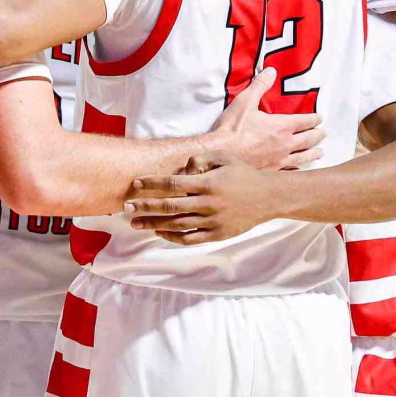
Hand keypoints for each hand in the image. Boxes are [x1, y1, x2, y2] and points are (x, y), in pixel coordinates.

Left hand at [124, 153, 276, 244]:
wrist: (269, 198)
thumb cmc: (242, 174)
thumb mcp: (223, 158)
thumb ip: (199, 159)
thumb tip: (180, 169)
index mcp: (208, 183)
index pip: (173, 183)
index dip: (152, 183)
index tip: (135, 184)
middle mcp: (208, 204)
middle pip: (169, 206)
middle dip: (145, 206)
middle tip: (126, 207)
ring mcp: (213, 222)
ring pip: (176, 225)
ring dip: (153, 224)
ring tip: (135, 222)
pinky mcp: (217, 235)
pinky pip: (190, 239)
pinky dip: (172, 237)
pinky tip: (158, 231)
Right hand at [213, 68, 324, 169]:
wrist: (220, 154)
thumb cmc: (232, 128)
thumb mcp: (245, 101)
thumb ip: (259, 85)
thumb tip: (271, 71)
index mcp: (281, 126)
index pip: (305, 121)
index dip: (314, 119)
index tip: (319, 118)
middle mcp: (285, 144)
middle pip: (308, 139)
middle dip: (317, 135)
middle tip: (323, 133)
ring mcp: (279, 159)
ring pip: (303, 157)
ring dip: (313, 153)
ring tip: (320, 152)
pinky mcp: (271, 171)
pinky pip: (290, 170)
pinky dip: (298, 169)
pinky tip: (300, 169)